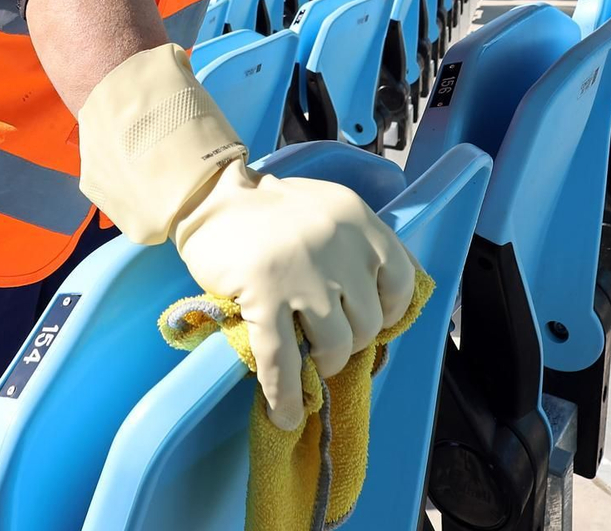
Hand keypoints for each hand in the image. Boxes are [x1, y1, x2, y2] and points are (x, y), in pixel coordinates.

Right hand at [172, 159, 418, 430]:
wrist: (209, 196)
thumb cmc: (268, 206)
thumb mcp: (328, 208)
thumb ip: (357, 243)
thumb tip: (382, 301)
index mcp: (358, 221)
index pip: (400, 281)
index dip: (390, 311)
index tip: (371, 322)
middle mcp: (339, 245)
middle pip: (367, 322)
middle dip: (350, 341)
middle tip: (327, 342)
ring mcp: (302, 272)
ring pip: (334, 345)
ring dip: (324, 364)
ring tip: (308, 363)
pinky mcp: (264, 295)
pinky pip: (283, 359)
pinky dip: (285, 394)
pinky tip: (285, 413)